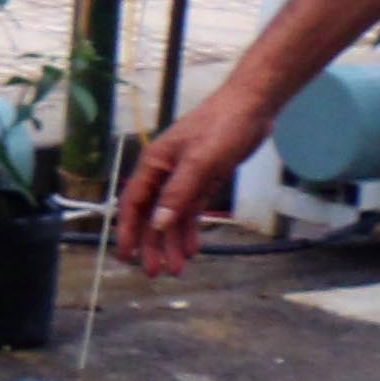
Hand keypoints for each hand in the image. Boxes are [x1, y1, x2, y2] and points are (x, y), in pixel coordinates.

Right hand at [108, 87, 271, 276]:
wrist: (252, 108)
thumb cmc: (222, 128)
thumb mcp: (200, 162)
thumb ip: (178, 193)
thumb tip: (157, 223)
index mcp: (153, 164)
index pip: (134, 204)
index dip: (128, 231)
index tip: (127, 256)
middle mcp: (163, 173)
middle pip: (151, 215)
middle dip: (152, 244)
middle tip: (154, 272)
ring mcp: (183, 178)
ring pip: (172, 216)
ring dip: (173, 241)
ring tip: (177, 268)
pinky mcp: (203, 180)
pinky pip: (191, 210)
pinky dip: (190, 229)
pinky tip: (193, 247)